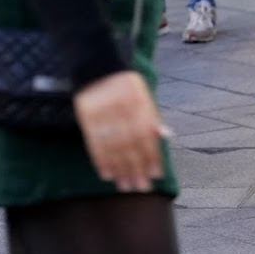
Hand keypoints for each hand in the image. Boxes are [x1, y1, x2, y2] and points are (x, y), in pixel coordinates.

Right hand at [74, 71, 168, 192]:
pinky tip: (106, 175)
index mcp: (140, 103)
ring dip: (120, 169)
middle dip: (137, 168)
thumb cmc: (127, 85)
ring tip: (125, 186)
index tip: (156, 175)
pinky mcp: (87, 116)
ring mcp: (103, 113)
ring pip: (113, 146)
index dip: (152, 156)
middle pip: (130, 144)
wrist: (99, 65)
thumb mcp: (144, 96)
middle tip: (141, 188)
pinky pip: (94, 142)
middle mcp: (122, 109)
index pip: (148, 135)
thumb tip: (167, 137)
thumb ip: (153, 116)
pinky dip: (100, 160)